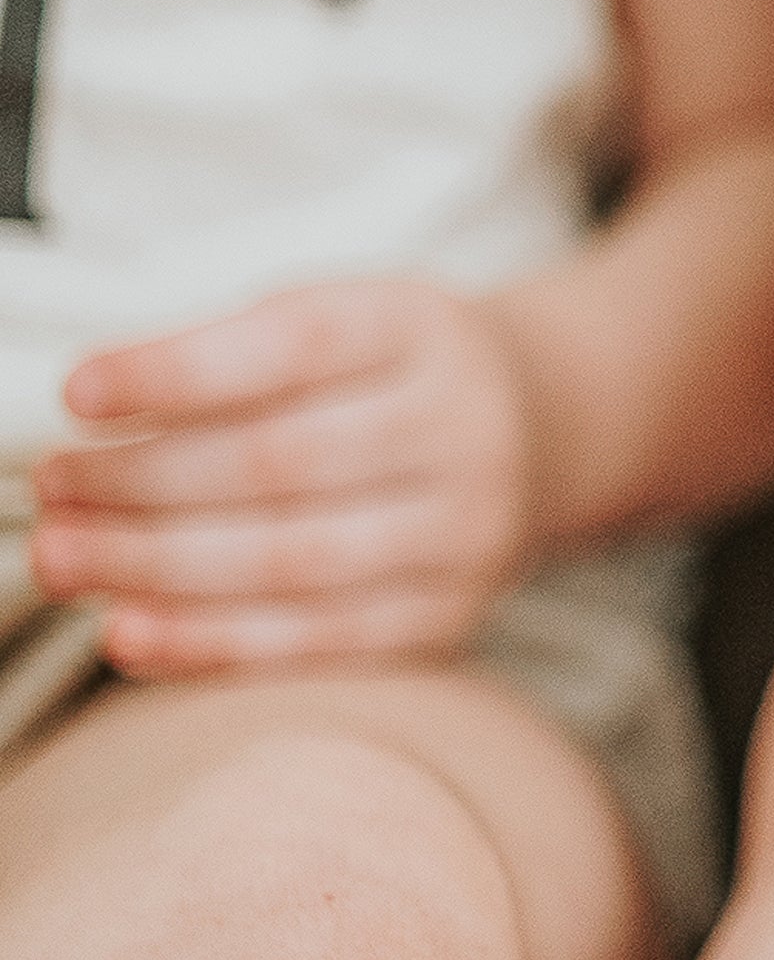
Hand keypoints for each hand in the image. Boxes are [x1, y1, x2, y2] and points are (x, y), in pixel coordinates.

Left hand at [32, 280, 533, 677]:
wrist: (537, 429)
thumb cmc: (388, 369)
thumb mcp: (333, 315)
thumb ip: (231, 353)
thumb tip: (94, 415)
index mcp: (415, 332)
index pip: (291, 348)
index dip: (178, 374)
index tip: (77, 393)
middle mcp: (458, 432)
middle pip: (282, 466)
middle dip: (145, 485)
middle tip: (51, 493)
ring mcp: (465, 533)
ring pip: (297, 563)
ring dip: (161, 570)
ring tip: (67, 560)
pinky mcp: (451, 614)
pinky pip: (324, 641)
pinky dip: (218, 644)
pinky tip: (135, 635)